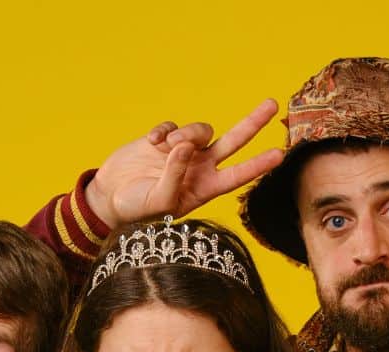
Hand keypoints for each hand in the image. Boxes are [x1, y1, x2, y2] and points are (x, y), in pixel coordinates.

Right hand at [84, 99, 285, 227]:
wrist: (109, 198)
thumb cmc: (136, 210)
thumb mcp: (158, 200)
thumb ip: (174, 175)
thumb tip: (185, 146)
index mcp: (204, 189)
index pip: (237, 175)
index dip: (258, 165)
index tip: (279, 154)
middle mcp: (200, 168)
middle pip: (233, 142)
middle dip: (252, 123)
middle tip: (271, 104)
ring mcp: (184, 152)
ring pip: (200, 130)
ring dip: (185, 133)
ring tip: (166, 147)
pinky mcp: (165, 139)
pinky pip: (172, 125)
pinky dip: (161, 131)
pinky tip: (150, 143)